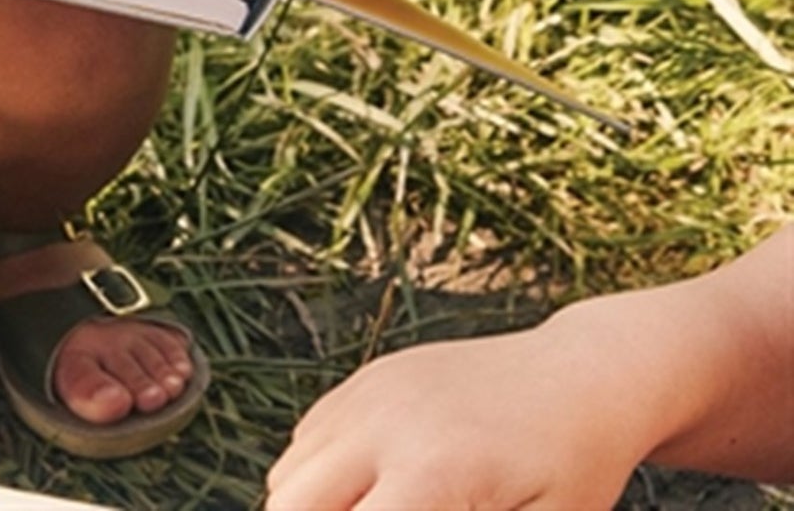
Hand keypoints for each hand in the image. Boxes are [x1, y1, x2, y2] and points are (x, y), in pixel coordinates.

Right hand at [265, 318, 647, 510]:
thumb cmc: (574, 472)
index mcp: (430, 474)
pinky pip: (307, 437)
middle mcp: (383, 424)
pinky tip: (363, 496)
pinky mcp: (369, 377)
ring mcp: (369, 392)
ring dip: (307, 509)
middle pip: (289, 502)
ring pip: (288, 472)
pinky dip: (313, 477)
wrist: (583, 374)